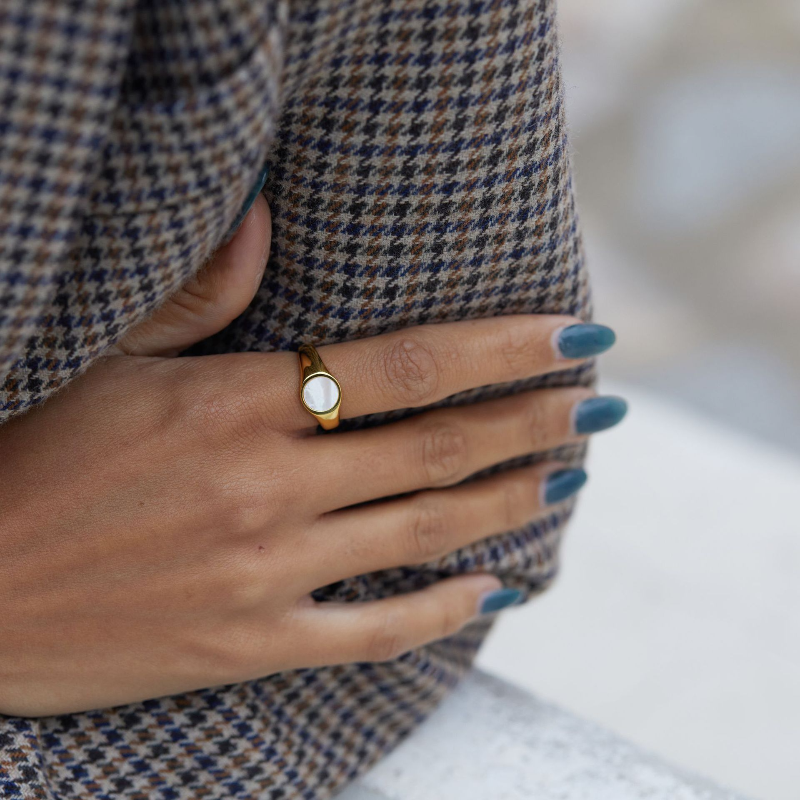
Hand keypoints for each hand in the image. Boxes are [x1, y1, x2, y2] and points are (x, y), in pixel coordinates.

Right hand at [0, 196, 621, 715]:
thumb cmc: (32, 455)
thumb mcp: (108, 358)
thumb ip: (196, 289)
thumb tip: (264, 213)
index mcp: (236, 404)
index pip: (408, 365)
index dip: (505, 349)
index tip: (576, 339)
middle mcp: (266, 486)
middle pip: (438, 445)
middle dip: (534, 421)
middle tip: (599, 406)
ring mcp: (264, 572)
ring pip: (424, 533)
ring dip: (511, 502)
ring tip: (569, 477)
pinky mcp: (249, 642)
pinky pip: (374, 631)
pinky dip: (443, 611)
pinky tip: (495, 591)